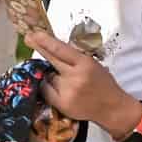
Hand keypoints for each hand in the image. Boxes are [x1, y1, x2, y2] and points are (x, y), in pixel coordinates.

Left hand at [26, 32, 140, 140]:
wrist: (112, 108)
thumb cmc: (102, 84)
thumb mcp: (93, 64)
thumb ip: (75, 58)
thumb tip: (52, 48)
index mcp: (85, 64)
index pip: (61, 49)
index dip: (46, 41)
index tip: (35, 34)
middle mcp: (75, 77)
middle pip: (52, 60)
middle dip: (39, 47)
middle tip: (29, 38)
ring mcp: (67, 91)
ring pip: (48, 77)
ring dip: (51, 75)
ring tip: (66, 81)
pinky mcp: (62, 104)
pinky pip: (46, 91)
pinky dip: (48, 87)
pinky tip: (58, 88)